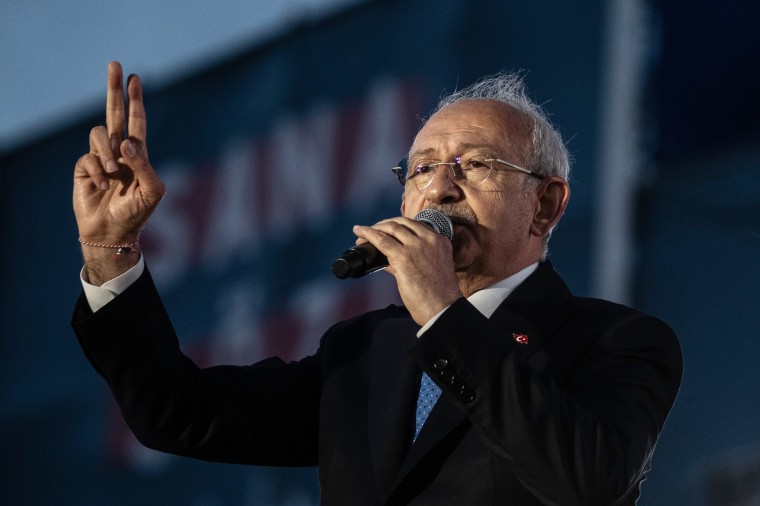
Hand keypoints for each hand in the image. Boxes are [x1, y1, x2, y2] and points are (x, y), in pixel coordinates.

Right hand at [73, 62, 164, 283]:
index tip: (134, 78)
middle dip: (115, 89)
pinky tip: (100, 184)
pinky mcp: (83, 167)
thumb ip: (144, 165)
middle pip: (114, 113)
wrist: (113, 232)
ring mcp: (100, 158)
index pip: (136, 121)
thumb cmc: (137, 213)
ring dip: (106, 151)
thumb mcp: (152, 191)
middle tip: (115, 64)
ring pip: (99, 134)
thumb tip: (126, 142)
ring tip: (112, 173)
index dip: (135, 100)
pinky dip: (96, 170)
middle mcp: (119, 151)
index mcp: (138, 153)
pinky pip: (87, 157)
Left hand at [353, 217, 461, 324]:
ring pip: (390, 228)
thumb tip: (389, 263)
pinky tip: (359, 233)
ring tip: (361, 234)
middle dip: (383, 225)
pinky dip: (368, 234)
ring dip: (373, 229)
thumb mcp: (431, 269)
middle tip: (370, 231)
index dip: (396, 225)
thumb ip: (413, 261)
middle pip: (401, 223)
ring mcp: (416, 246)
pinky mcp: (403, 256)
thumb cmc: (437, 296)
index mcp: (439, 241)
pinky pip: (381, 240)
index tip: (385, 229)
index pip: (414, 225)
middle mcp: (429, 239)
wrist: (442, 308)